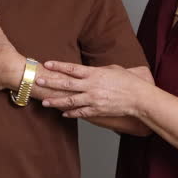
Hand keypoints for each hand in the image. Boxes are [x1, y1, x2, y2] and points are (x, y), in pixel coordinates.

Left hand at [38, 62, 153, 118]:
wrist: (139, 98)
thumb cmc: (128, 81)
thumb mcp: (112, 69)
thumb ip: (97, 70)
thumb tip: (87, 70)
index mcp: (95, 74)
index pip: (72, 68)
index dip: (58, 66)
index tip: (46, 64)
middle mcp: (91, 86)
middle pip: (67, 84)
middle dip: (51, 83)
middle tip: (38, 81)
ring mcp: (93, 100)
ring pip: (70, 101)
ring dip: (56, 102)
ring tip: (45, 102)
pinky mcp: (97, 111)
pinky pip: (81, 112)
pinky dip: (71, 113)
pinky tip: (62, 113)